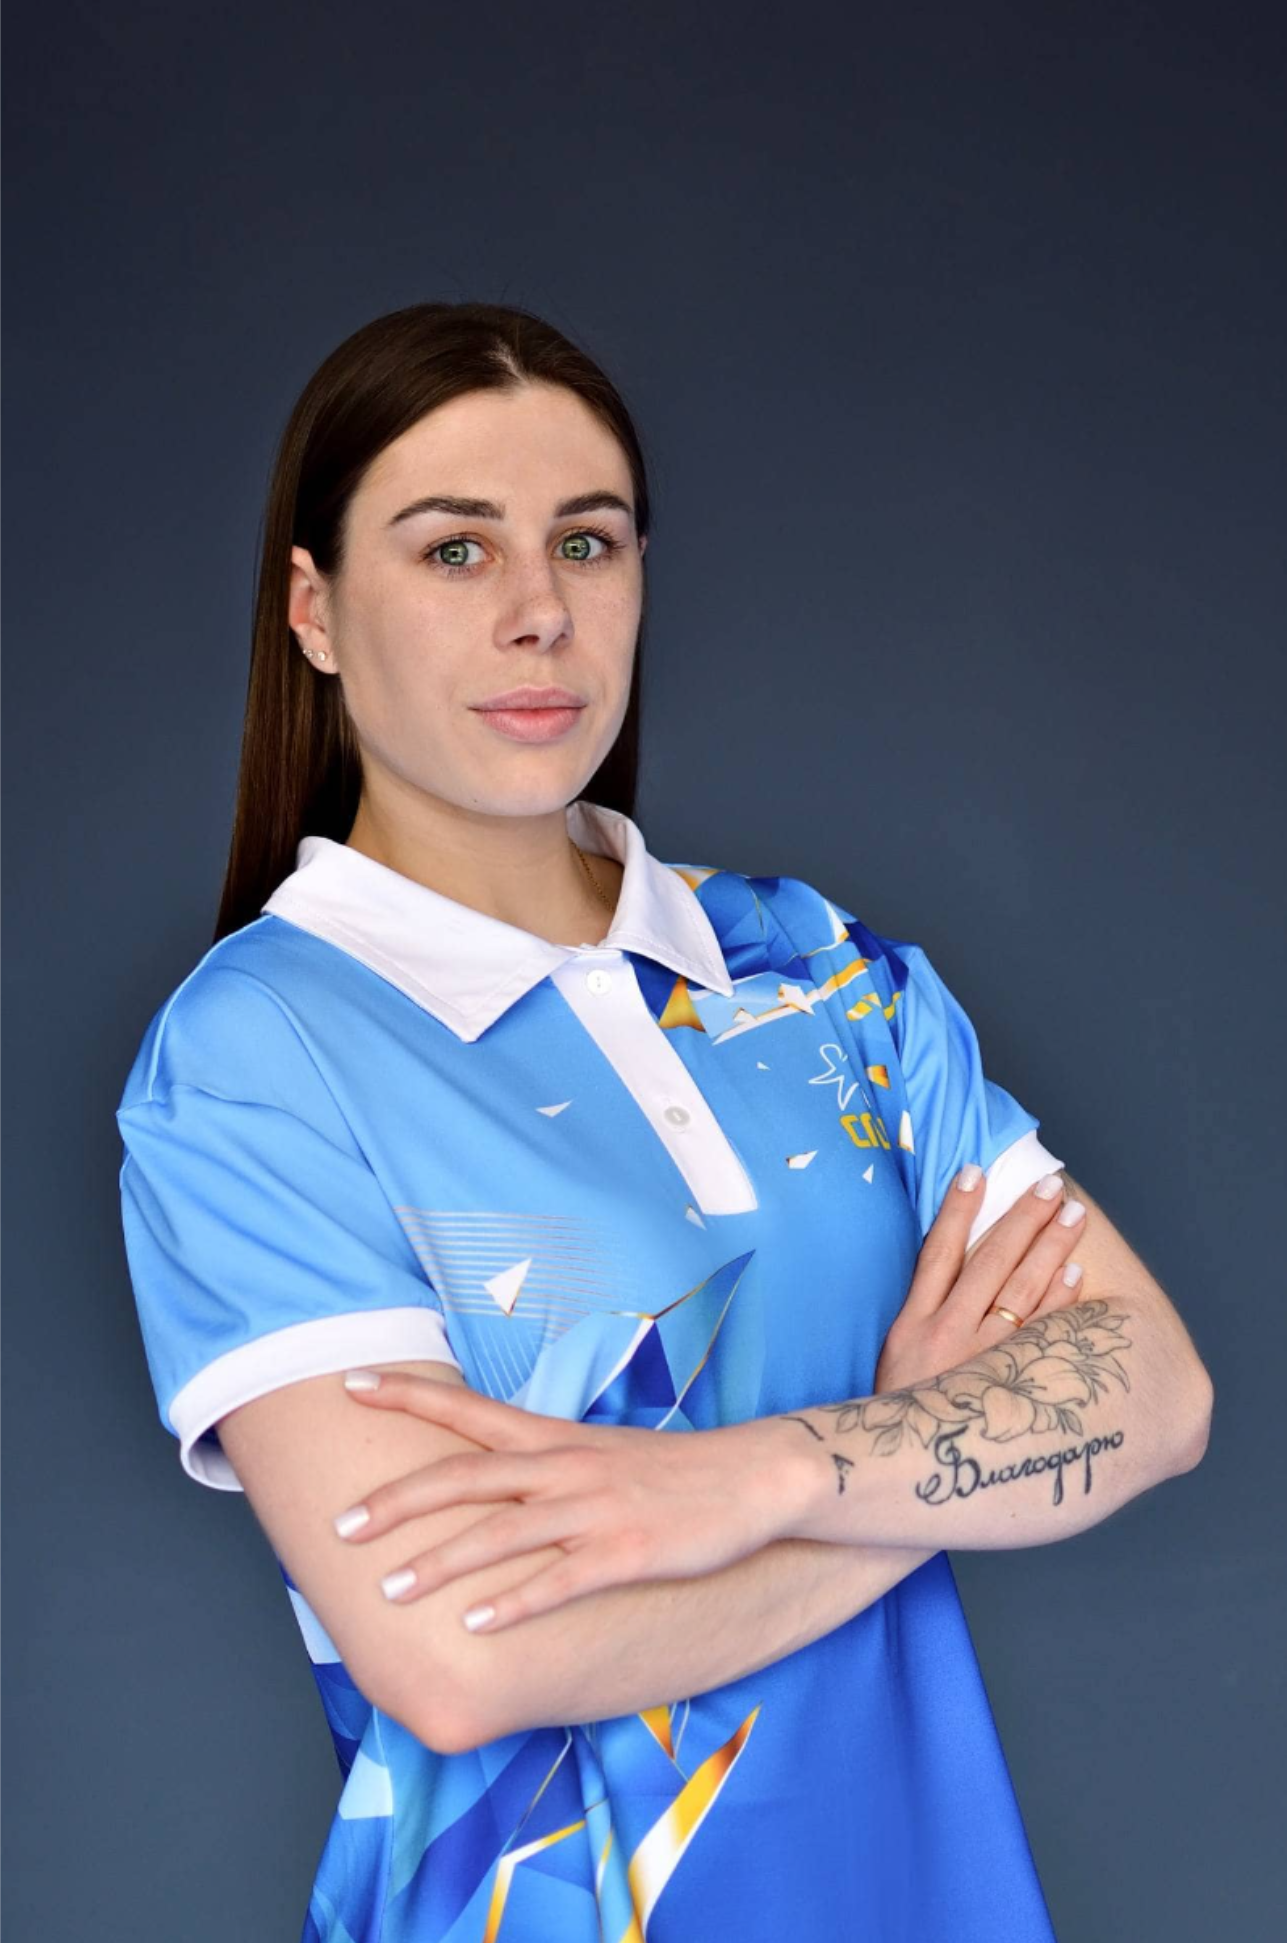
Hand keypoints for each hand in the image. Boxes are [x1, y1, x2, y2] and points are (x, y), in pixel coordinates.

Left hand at [334, 1377, 802, 1629]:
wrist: (753, 1478)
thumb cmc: (669, 1474)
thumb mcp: (595, 1454)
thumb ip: (539, 1464)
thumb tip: (482, 1479)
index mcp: (553, 1438)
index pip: (466, 1409)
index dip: (407, 1396)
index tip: (350, 1383)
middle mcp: (563, 1467)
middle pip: (465, 1476)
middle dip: (397, 1501)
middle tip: (340, 1524)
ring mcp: (594, 1510)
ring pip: (501, 1533)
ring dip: (440, 1562)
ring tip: (388, 1589)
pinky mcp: (626, 1553)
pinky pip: (559, 1581)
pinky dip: (514, 1603)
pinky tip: (476, 1625)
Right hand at [873, 1167, 1085, 1393]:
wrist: (909, 1475)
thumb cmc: (904, 1413)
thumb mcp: (896, 1357)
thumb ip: (923, 1317)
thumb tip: (953, 1268)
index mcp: (912, 1323)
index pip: (938, 1251)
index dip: (957, 1209)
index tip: (976, 1171)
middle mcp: (945, 1335)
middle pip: (989, 1261)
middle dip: (1022, 1218)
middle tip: (1050, 1187)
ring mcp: (979, 1361)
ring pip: (1019, 1291)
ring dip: (1049, 1249)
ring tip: (1071, 1217)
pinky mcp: (1006, 1387)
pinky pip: (1040, 1338)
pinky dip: (1059, 1305)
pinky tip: (1076, 1277)